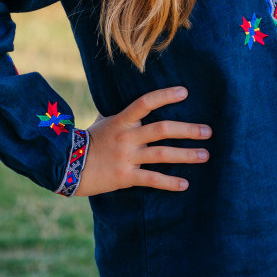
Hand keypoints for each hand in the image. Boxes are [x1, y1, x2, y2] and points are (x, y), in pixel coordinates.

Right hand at [73, 86, 210, 195]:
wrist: (68, 166)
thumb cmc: (88, 140)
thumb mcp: (102, 121)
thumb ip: (121, 113)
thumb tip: (135, 102)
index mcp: (121, 120)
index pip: (145, 103)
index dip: (165, 96)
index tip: (185, 92)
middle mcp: (126, 137)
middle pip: (162, 130)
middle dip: (187, 130)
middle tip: (208, 131)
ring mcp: (127, 157)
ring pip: (162, 154)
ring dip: (186, 155)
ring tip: (205, 155)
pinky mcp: (126, 177)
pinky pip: (152, 179)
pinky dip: (170, 182)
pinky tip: (185, 184)